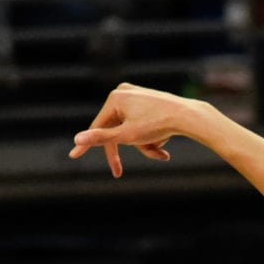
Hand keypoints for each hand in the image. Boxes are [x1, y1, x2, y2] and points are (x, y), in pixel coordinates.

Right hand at [70, 82, 204, 177]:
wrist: (190, 116)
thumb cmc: (158, 125)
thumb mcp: (127, 136)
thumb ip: (102, 138)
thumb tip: (77, 139)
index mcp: (115, 97)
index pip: (97, 126)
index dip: (87, 145)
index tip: (74, 156)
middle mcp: (124, 92)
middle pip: (116, 129)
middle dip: (127, 149)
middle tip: (117, 172)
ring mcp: (137, 95)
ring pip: (131, 129)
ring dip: (143, 145)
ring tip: (160, 151)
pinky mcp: (150, 101)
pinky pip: (142, 124)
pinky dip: (151, 136)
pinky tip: (166, 138)